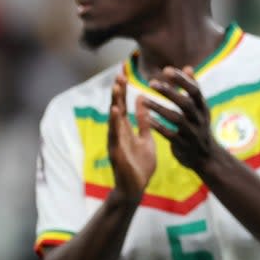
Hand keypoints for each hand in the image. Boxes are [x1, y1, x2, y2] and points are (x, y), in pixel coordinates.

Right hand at [107, 72, 155, 202]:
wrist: (135, 188)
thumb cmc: (140, 165)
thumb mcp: (145, 138)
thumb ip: (143, 121)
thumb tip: (142, 100)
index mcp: (126, 128)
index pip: (124, 104)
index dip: (124, 88)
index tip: (124, 71)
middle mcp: (118, 132)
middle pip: (117, 107)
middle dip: (118, 90)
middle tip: (120, 72)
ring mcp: (115, 141)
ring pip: (114, 118)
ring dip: (115, 101)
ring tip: (117, 86)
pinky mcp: (115, 152)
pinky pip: (114, 135)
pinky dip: (114, 122)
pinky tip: (115, 110)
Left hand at [141, 66, 218, 169]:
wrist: (206, 157)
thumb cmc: (198, 126)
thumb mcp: (199, 108)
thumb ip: (193, 89)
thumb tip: (188, 67)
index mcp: (203, 108)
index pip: (195, 91)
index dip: (182, 80)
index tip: (166, 70)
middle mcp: (200, 120)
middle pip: (185, 104)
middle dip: (169, 93)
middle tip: (151, 83)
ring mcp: (193, 134)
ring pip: (176, 119)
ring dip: (159, 109)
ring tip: (143, 101)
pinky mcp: (184, 146)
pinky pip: (170, 136)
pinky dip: (159, 127)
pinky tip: (147, 119)